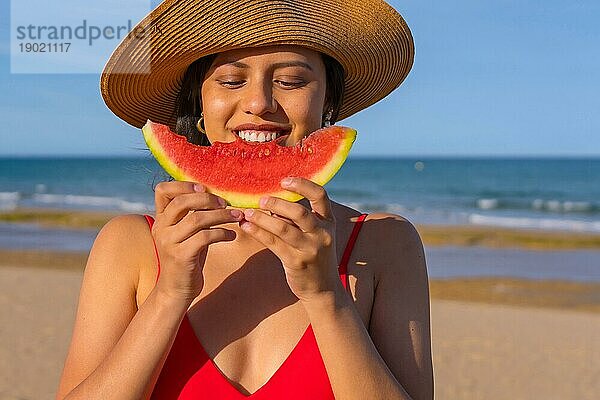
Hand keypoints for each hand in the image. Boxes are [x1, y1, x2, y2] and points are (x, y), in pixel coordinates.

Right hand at [151, 181, 243, 303]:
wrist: (176, 290)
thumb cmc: (187, 258)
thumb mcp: (187, 234)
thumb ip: (193, 215)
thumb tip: (216, 195)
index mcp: (161, 219)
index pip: (162, 190)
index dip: (183, 185)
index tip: (204, 189)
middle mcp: (161, 228)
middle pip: (182, 202)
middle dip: (208, 199)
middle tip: (226, 203)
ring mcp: (169, 243)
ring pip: (196, 219)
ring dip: (221, 216)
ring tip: (236, 216)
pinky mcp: (181, 256)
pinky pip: (204, 237)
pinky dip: (222, 233)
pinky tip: (231, 235)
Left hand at [240, 177, 338, 302]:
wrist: (323, 289)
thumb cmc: (314, 256)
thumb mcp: (314, 234)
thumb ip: (298, 219)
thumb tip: (271, 202)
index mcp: (328, 222)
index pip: (320, 196)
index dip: (302, 184)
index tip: (284, 181)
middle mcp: (322, 234)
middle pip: (299, 212)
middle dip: (277, 204)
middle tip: (260, 200)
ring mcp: (310, 249)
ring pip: (283, 228)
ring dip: (262, 218)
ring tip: (247, 212)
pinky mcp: (296, 262)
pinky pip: (273, 243)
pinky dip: (258, 232)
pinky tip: (246, 226)